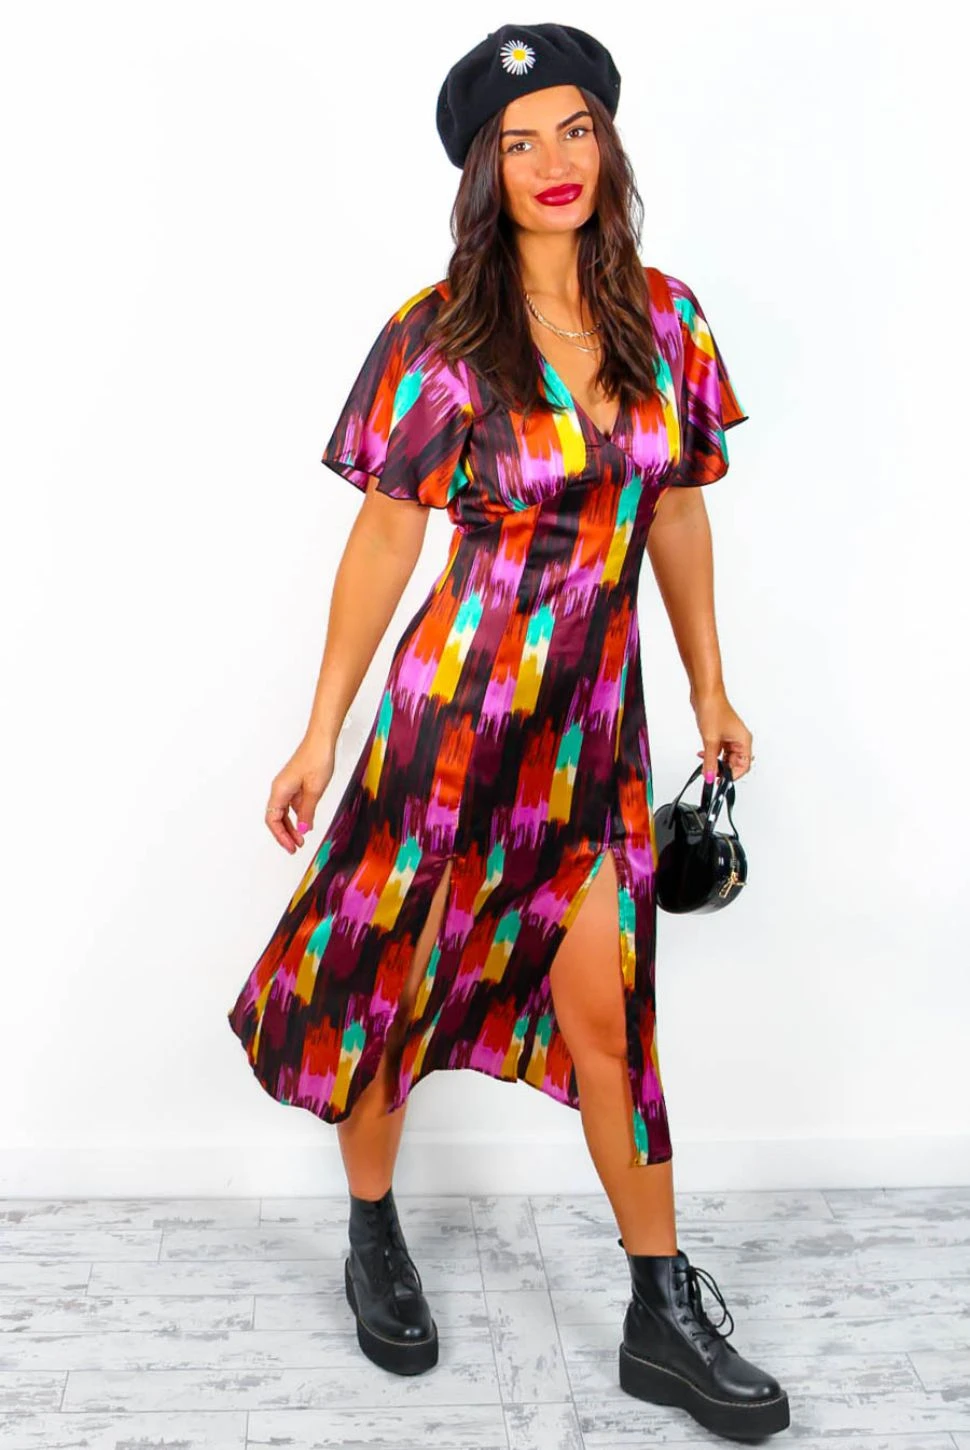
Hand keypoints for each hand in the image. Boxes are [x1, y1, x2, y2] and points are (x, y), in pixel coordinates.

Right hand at [264, 736, 335, 852]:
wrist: (321, 740)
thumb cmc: (316, 759)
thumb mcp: (314, 790)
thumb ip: (307, 812)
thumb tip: (302, 830)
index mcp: (280, 791)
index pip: (273, 820)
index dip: (280, 836)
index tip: (291, 847)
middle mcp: (280, 789)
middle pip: (276, 818)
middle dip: (285, 834)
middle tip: (296, 848)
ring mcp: (287, 786)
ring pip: (284, 812)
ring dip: (291, 826)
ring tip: (301, 839)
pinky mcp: (295, 783)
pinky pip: (292, 804)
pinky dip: (298, 815)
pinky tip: (306, 822)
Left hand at [691, 688, 753, 782]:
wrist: (705, 694)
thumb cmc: (714, 710)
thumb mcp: (711, 741)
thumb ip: (710, 761)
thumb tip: (710, 776)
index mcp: (744, 741)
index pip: (743, 766)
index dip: (732, 776)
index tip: (720, 781)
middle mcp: (739, 739)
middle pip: (734, 763)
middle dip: (722, 769)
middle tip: (710, 774)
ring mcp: (730, 736)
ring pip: (726, 757)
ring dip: (715, 762)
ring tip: (705, 765)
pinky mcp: (721, 733)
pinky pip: (719, 750)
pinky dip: (712, 754)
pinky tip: (703, 755)